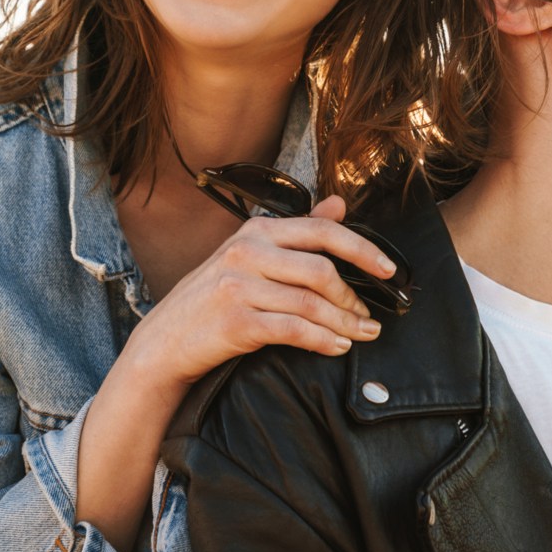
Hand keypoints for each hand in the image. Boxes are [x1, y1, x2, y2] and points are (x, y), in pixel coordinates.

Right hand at [124, 195, 391, 393]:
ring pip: (312, 303)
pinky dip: (322, 340)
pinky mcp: (236, 321)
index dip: (362, 248)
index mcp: (255, 230)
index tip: (389, 269)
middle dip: (354, 297)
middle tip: (371, 317)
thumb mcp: (249, 255)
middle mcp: (246, 251)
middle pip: (321, 269)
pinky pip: (294, 330)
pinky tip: (336, 347)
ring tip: (362, 335)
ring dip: (345, 323)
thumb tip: (339, 205)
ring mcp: (239, 286)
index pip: (321, 231)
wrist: (163, 342)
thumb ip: (295, 233)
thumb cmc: (212, 298)